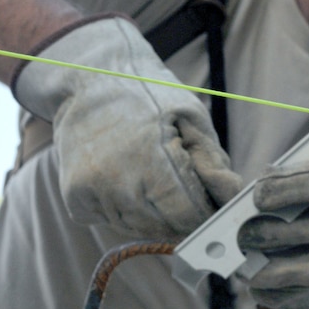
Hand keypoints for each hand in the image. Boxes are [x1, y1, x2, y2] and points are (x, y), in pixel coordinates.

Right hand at [13, 15, 241, 238]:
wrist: (87, 80)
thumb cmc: (147, 94)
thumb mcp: (190, 116)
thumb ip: (213, 161)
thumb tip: (234, 198)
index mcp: (151, 160)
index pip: (188, 215)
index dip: (204, 212)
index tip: (208, 201)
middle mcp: (118, 182)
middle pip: (165, 227)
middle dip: (180, 215)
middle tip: (181, 186)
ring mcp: (92, 193)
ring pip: (138, 228)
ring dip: (153, 214)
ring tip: (151, 177)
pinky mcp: (75, 199)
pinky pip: (111, 221)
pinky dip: (124, 209)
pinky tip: (125, 179)